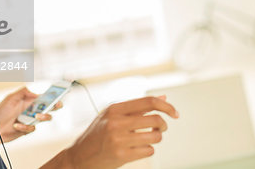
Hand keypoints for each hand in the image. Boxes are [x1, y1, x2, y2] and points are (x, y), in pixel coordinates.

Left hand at [0, 87, 62, 142]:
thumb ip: (22, 92)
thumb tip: (35, 92)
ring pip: (45, 118)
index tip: (58, 94)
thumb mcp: (10, 98)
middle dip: (55, 105)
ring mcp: (30, 120)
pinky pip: (32, 128)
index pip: (43, 97)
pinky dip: (25, 126)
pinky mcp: (27, 129)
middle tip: (56, 105)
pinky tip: (17, 125)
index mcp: (28, 100)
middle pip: (48, 107)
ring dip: (43, 116)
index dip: (52, 95)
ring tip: (37, 115)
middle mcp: (31, 109)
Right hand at [63, 95, 178, 168]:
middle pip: (156, 120)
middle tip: (160, 128)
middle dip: (163, 125)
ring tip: (147, 138)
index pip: (148, 102)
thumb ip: (137, 107)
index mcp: (114, 109)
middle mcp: (116, 122)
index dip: (166, 106)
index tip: (175, 113)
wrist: (80, 156)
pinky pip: (149, 151)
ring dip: (156, 138)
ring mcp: (119, 139)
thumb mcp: (112, 115)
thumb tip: (163, 98)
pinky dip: (148, 150)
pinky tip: (138, 149)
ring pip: (155, 137)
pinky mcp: (122, 155)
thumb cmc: (97, 134)